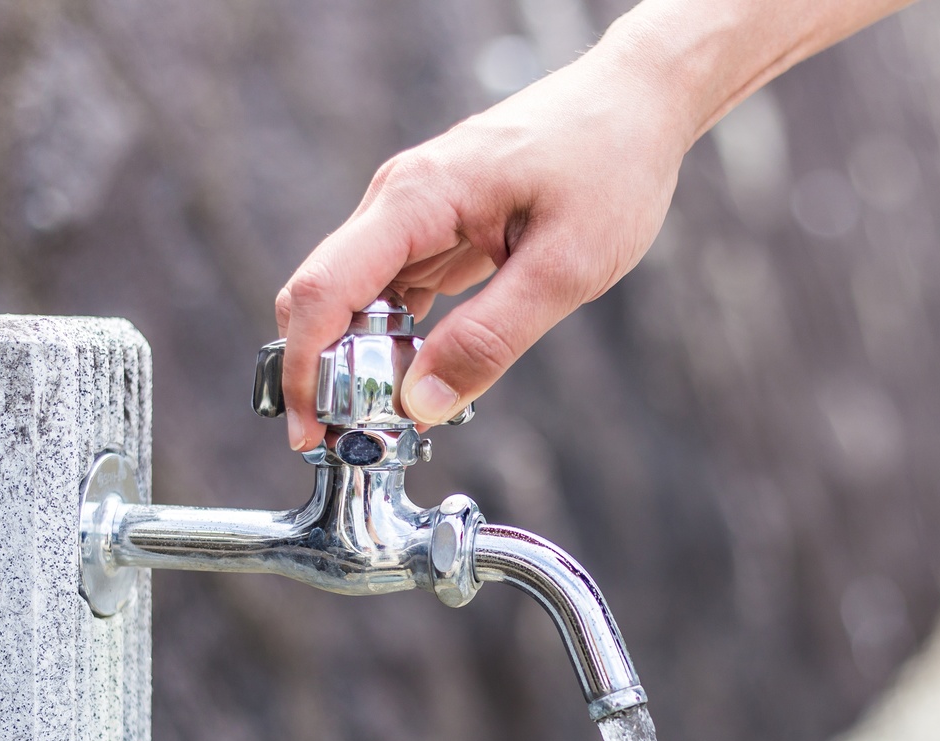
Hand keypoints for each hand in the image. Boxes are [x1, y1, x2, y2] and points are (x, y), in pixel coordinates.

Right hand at [273, 48, 692, 449]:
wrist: (636, 102)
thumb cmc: (610, 166)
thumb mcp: (565, 268)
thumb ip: (492, 338)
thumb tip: (423, 403)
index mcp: (417, 198)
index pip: (324, 289)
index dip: (303, 368)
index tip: (307, 432)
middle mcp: (399, 201)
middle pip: (324, 297)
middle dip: (325, 373)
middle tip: (358, 438)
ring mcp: (414, 214)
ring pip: (356, 300)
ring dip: (361, 362)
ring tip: (395, 419)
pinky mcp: (436, 228)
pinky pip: (393, 293)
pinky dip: (394, 340)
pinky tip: (423, 376)